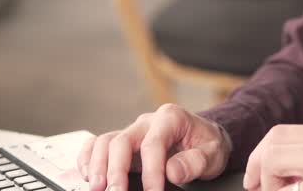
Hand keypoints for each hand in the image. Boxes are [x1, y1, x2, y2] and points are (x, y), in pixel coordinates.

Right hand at [76, 104, 231, 190]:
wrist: (203, 137)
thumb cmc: (207, 145)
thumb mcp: (214, 153)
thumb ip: (196, 161)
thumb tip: (172, 171)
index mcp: (171, 118)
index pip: (153, 144)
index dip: (151, 171)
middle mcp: (147, 122)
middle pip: (122, 140)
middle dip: (116, 170)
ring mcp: (133, 131)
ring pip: (105, 141)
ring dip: (97, 165)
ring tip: (96, 188)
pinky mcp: (123, 142)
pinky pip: (98, 144)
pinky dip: (88, 158)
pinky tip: (88, 176)